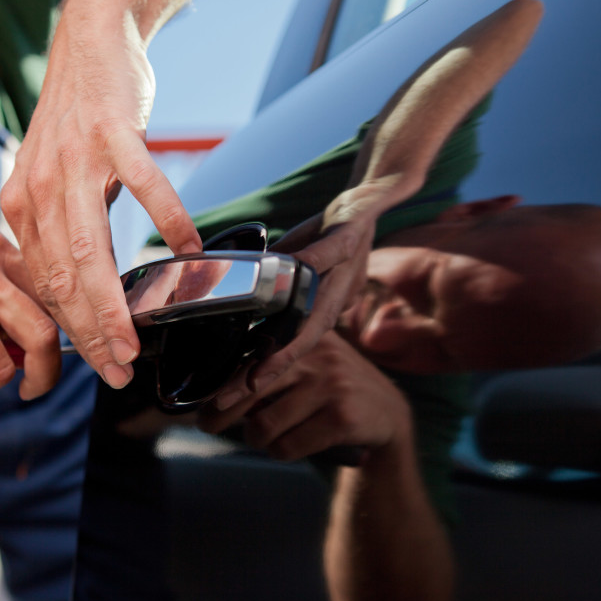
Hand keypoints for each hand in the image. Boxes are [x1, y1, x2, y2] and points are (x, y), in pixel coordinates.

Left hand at [0, 0, 200, 389]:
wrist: (87, 43)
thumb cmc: (74, 120)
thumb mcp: (49, 180)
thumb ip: (59, 231)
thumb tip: (80, 286)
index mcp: (21, 205)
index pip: (44, 284)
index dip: (69, 331)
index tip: (94, 364)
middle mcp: (39, 187)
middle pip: (63, 278)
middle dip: (88, 334)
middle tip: (113, 372)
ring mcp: (75, 159)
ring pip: (92, 249)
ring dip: (113, 303)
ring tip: (134, 341)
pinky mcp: (112, 132)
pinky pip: (144, 184)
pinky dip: (167, 219)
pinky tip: (187, 248)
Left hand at [199, 329, 410, 460]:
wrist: (387, 416)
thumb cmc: (330, 392)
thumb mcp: (307, 367)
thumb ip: (270, 370)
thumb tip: (212, 393)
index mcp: (302, 336)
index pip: (249, 359)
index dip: (220, 384)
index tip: (200, 402)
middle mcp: (317, 354)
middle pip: (248, 390)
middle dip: (220, 415)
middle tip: (208, 427)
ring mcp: (331, 384)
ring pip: (265, 425)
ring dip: (258, 440)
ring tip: (265, 438)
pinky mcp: (343, 417)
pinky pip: (288, 446)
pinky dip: (281, 453)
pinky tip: (288, 448)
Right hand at [243, 181, 403, 395]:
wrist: (373, 198)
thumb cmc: (332, 235)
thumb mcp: (305, 271)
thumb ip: (287, 293)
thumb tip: (254, 307)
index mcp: (319, 308)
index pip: (287, 350)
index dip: (260, 376)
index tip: (229, 398)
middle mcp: (330, 298)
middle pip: (295, 348)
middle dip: (260, 377)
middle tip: (227, 401)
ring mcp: (340, 273)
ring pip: (311, 319)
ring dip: (284, 349)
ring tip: (255, 374)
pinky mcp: (346, 240)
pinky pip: (323, 256)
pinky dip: (306, 266)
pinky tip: (284, 277)